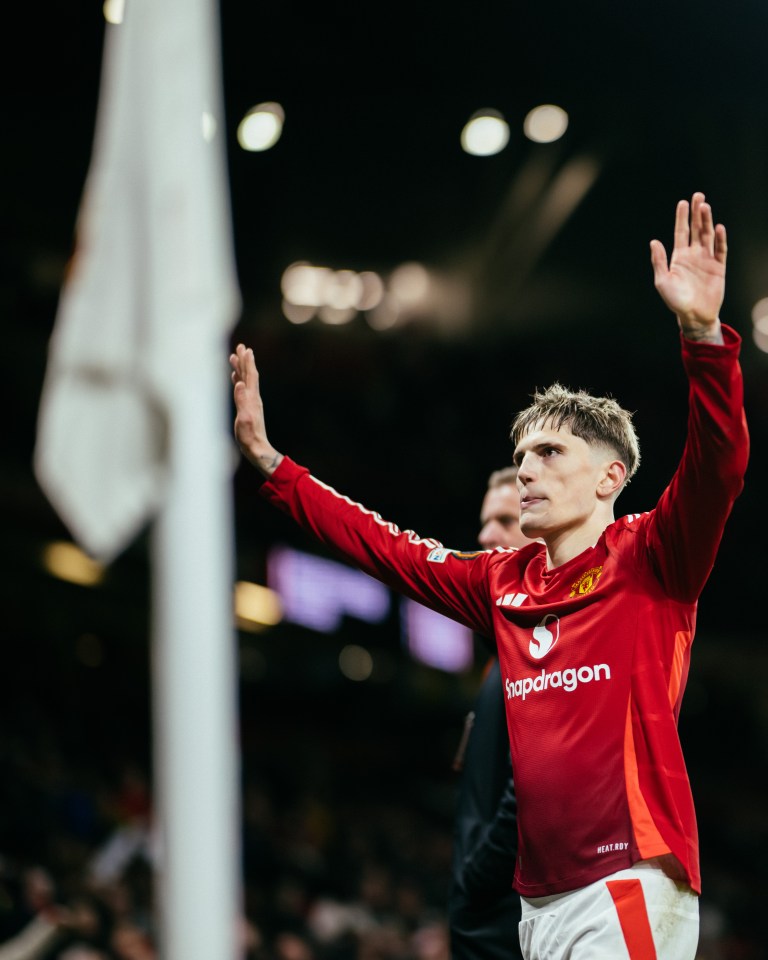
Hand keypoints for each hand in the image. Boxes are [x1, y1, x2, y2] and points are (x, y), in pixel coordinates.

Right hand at [229, 344, 282, 475]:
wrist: (257, 448)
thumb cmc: (249, 437)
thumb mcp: (243, 419)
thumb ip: (241, 401)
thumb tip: (239, 383)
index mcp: (252, 399)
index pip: (250, 376)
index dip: (247, 362)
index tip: (245, 349)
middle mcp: (253, 398)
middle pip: (249, 375)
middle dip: (244, 361)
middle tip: (241, 347)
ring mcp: (251, 402)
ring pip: (246, 381)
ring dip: (241, 369)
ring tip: (235, 358)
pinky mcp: (248, 408)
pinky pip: (243, 390)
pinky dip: (239, 381)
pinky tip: (236, 379)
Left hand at [650, 192, 725, 341]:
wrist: (693, 316)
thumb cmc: (675, 301)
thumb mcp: (662, 281)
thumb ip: (659, 261)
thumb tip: (654, 241)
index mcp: (679, 257)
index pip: (681, 233)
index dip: (682, 218)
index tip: (683, 202)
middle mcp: (693, 255)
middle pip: (696, 229)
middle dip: (697, 213)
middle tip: (698, 196)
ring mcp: (707, 260)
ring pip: (708, 236)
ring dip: (707, 221)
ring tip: (705, 206)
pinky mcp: (719, 267)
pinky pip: (720, 250)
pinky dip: (720, 239)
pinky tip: (718, 228)